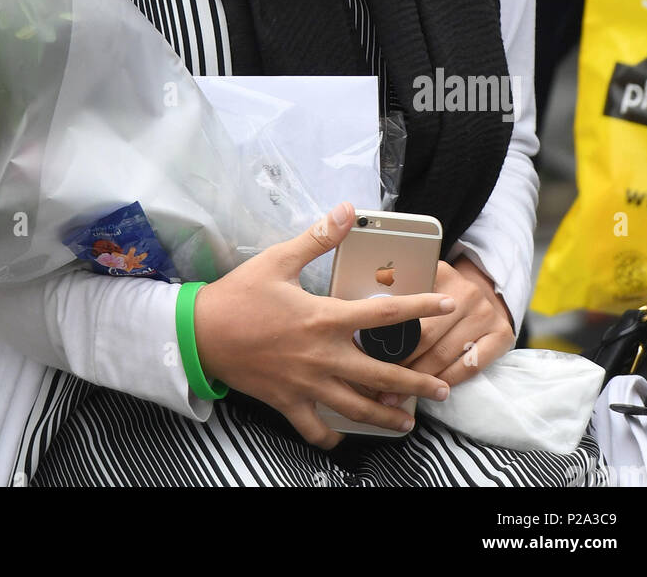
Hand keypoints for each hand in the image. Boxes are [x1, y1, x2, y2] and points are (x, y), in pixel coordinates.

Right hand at [193, 202, 456, 449]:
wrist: (200, 333)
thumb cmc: (239, 296)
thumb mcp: (277, 259)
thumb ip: (317, 237)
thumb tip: (348, 211)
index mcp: (325, 318)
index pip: (383, 314)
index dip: (420, 309)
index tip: (446, 307)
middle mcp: (323, 356)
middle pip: (382, 375)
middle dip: (417, 383)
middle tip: (443, 388)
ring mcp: (307, 384)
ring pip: (357, 408)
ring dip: (387, 417)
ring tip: (408, 421)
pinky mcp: (288, 402)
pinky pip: (316, 428)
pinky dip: (333, 435)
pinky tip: (345, 434)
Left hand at [380, 257, 513, 403]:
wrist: (487, 292)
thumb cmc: (442, 293)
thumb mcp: (422, 280)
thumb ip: (396, 291)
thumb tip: (360, 315)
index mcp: (441, 274)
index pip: (408, 308)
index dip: (386, 336)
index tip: (366, 357)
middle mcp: (466, 292)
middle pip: (425, 335)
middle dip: (399, 364)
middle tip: (377, 386)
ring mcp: (486, 314)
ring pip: (445, 354)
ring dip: (419, 381)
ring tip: (395, 397)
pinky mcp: (502, 336)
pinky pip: (469, 366)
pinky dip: (447, 381)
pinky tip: (430, 392)